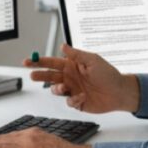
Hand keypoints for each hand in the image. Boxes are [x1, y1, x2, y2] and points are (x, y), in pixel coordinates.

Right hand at [24, 44, 139, 113]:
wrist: (119, 92)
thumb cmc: (108, 74)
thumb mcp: (93, 60)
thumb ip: (77, 54)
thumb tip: (63, 46)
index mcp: (72, 65)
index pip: (52, 62)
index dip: (39, 61)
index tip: (28, 61)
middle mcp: (70, 77)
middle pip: (49, 76)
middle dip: (39, 75)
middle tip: (32, 75)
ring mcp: (72, 89)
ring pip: (56, 90)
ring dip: (56, 89)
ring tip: (63, 87)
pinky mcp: (77, 101)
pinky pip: (68, 101)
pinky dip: (73, 99)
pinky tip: (82, 96)